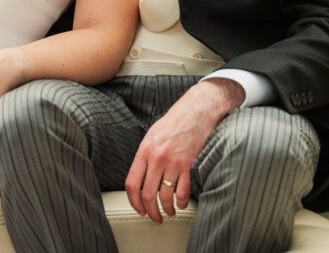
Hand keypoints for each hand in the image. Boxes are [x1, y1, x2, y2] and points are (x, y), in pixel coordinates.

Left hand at [125, 79, 243, 222]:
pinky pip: (182, 191)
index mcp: (144, 151)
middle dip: (150, 211)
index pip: (131, 183)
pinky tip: (180, 204)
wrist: (196, 111)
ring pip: (165, 196)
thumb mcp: (152, 136)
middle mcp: (156, 158)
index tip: (138, 209)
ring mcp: (172, 162)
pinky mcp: (188, 164)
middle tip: (154, 218)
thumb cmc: (174, 122)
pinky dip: (181, 202)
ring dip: (166, 209)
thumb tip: (141, 176)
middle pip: (147, 194)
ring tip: (168, 212)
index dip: (133, 201)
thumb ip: (145, 156)